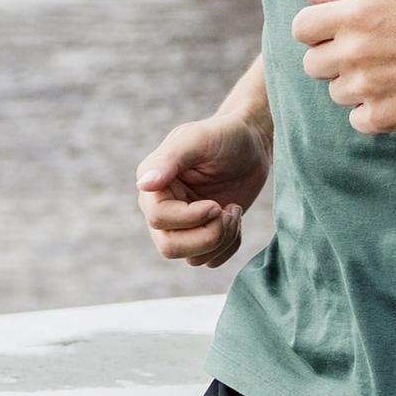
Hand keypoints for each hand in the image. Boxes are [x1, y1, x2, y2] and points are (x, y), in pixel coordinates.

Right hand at [136, 112, 269, 268]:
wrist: (251, 144)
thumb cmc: (224, 136)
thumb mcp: (197, 139)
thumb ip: (169, 160)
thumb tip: (143, 184)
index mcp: (154, 186)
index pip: (158, 219)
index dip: (190, 217)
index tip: (216, 204)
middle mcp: (162, 209)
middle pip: (170, 248)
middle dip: (207, 236)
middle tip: (228, 212)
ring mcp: (183, 226)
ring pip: (192, 258)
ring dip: (222, 239)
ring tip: (234, 211)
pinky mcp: (203, 235)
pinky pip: (210, 260)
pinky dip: (229, 246)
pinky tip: (236, 219)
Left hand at [290, 0, 395, 135]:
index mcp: (353, 16)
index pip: (300, 28)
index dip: (316, 31)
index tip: (337, 33)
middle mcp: (354, 51)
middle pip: (311, 64)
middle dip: (333, 59)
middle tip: (367, 54)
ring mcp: (366, 87)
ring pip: (334, 93)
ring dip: (353, 86)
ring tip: (387, 73)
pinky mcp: (381, 116)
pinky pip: (355, 119)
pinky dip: (371, 112)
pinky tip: (394, 95)